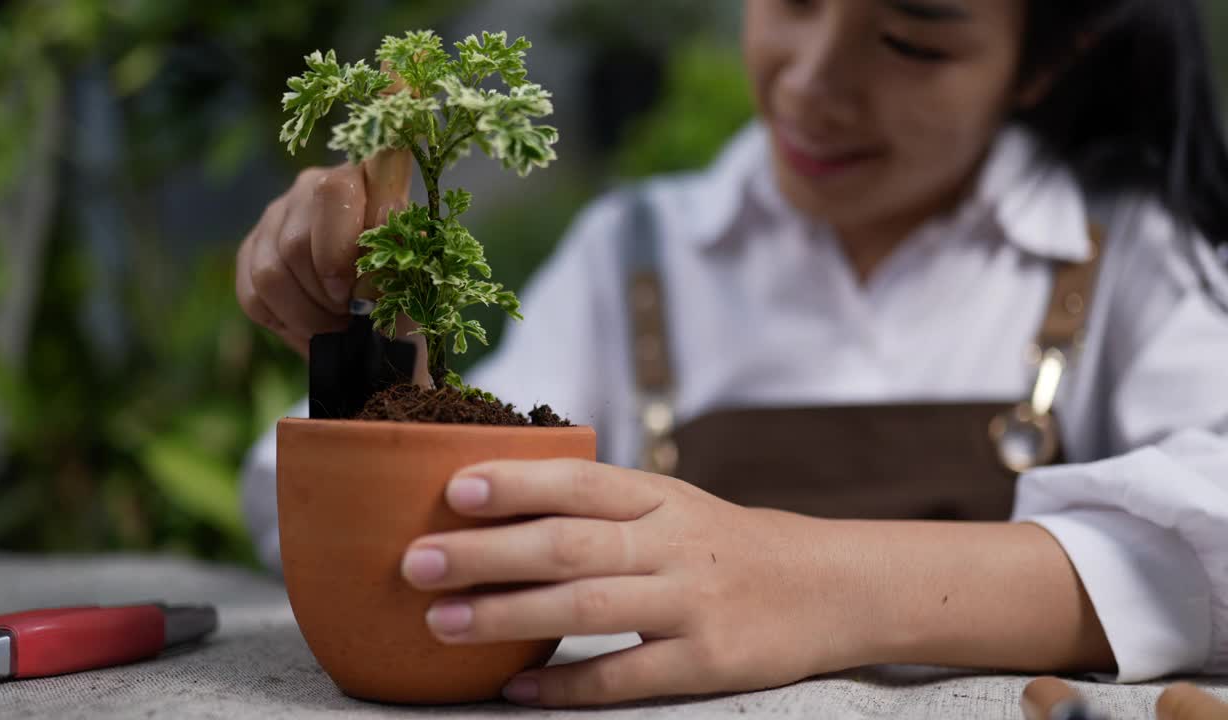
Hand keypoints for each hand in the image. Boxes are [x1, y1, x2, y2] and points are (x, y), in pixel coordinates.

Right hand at [235, 148, 411, 356]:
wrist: (383, 308)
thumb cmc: (403, 285)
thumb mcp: (413, 275)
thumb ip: (398, 267)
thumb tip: (369, 272)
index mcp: (361, 178)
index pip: (335, 192)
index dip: (341, 249)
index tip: (361, 290)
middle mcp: (310, 185)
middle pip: (297, 244)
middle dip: (327, 296)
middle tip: (352, 314)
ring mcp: (276, 214)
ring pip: (270, 273)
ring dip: (307, 315)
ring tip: (336, 324)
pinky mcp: (252, 248)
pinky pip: (251, 294)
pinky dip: (284, 322)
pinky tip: (312, 326)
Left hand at [399, 460, 864, 706]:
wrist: (829, 587)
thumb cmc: (726, 543)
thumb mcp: (676, 504)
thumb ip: (603, 503)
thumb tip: (499, 495)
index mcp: (662, 498)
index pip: (582, 482)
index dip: (517, 482)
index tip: (452, 488)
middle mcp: (674, 545)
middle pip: (570, 544)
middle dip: (488, 552)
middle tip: (416, 561)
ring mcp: (691, 604)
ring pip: (588, 607)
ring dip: (508, 616)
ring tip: (440, 623)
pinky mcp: (707, 661)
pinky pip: (625, 677)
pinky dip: (566, 686)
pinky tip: (513, 688)